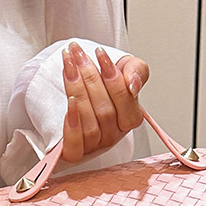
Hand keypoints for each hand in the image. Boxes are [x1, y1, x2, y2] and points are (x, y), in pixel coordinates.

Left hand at [61, 42, 148, 162]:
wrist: (80, 90)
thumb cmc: (104, 82)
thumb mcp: (126, 69)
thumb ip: (137, 71)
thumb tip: (133, 85)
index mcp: (130, 118)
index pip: (125, 100)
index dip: (113, 77)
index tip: (99, 52)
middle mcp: (114, 134)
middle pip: (105, 110)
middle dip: (89, 77)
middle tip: (77, 54)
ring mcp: (95, 145)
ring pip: (89, 125)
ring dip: (77, 92)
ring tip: (68, 66)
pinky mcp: (75, 152)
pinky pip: (75, 146)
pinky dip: (72, 125)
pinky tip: (69, 102)